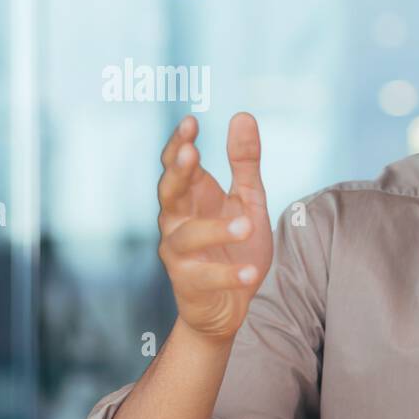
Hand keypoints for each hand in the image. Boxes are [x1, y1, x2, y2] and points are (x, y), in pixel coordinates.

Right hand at [156, 113, 272, 339]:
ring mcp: (179, 254)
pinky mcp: (190, 285)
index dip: (179, 143)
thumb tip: (243, 115)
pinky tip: (250, 272)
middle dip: (177, 172)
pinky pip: (206, 278)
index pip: (177, 164)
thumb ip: (245, 162)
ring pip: (187, 237)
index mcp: (192, 197)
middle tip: (190, 153)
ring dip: (215, 230)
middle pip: (168, 192)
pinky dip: (228, 275)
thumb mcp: (248, 199)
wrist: (229, 303)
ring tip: (246, 225)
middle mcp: (177, 221)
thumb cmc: (235, 246)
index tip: (191, 122)